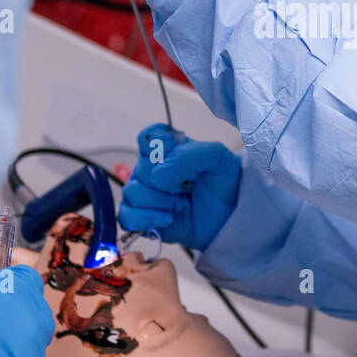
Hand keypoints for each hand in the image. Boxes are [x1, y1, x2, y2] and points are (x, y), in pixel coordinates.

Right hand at [119, 123, 240, 250]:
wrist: (230, 214)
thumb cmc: (222, 182)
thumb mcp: (216, 157)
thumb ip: (188, 156)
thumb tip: (158, 175)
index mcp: (165, 148)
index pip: (147, 137)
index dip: (163, 148)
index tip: (181, 157)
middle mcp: (150, 168)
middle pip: (141, 169)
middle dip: (168, 182)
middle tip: (187, 187)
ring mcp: (143, 193)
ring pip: (132, 192)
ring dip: (161, 202)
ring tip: (181, 205)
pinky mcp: (141, 218)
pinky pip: (126, 217)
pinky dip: (146, 219)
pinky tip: (167, 219)